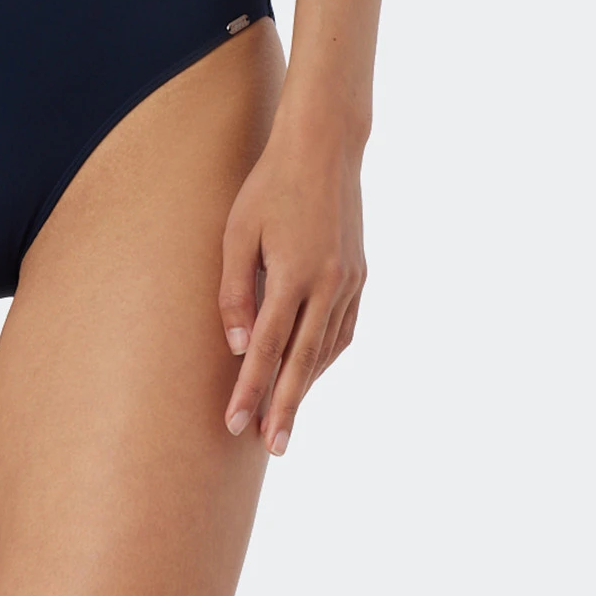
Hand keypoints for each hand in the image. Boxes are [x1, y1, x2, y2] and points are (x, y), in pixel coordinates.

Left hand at [218, 118, 365, 454]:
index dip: (249, 389)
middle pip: (302, 362)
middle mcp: (329, 285)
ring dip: (305, 387)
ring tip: (284, 420)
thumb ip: (235, 292)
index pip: (266, 348)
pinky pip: (343, 330)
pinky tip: (309, 373)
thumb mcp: (237, 231)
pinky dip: (325, 357)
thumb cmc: (270, 185)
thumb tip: (236, 347)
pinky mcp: (360, 276)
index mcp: (295, 274)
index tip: (234, 423)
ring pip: (326, 350)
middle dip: (283, 408)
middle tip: (270, 447)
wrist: (325, 147)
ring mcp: (350, 282)